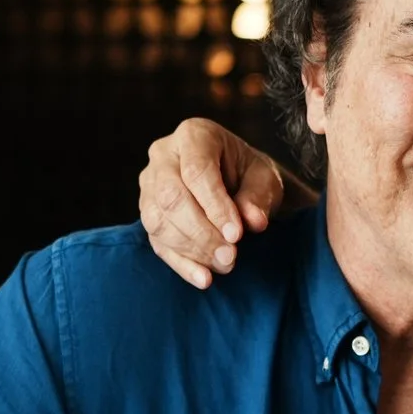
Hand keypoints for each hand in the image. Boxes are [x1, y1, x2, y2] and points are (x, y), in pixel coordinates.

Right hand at [137, 118, 288, 288]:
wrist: (237, 183)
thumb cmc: (250, 176)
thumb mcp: (264, 179)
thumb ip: (259, 197)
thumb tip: (253, 221)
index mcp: (193, 135)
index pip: (196, 171)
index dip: (215, 206)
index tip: (237, 234)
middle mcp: (163, 155)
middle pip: (171, 196)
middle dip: (202, 232)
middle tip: (231, 256)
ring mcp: (149, 185)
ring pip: (158, 220)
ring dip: (192, 249)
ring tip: (225, 265)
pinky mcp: (148, 213)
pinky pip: (156, 242)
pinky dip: (181, 263)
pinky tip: (204, 279)